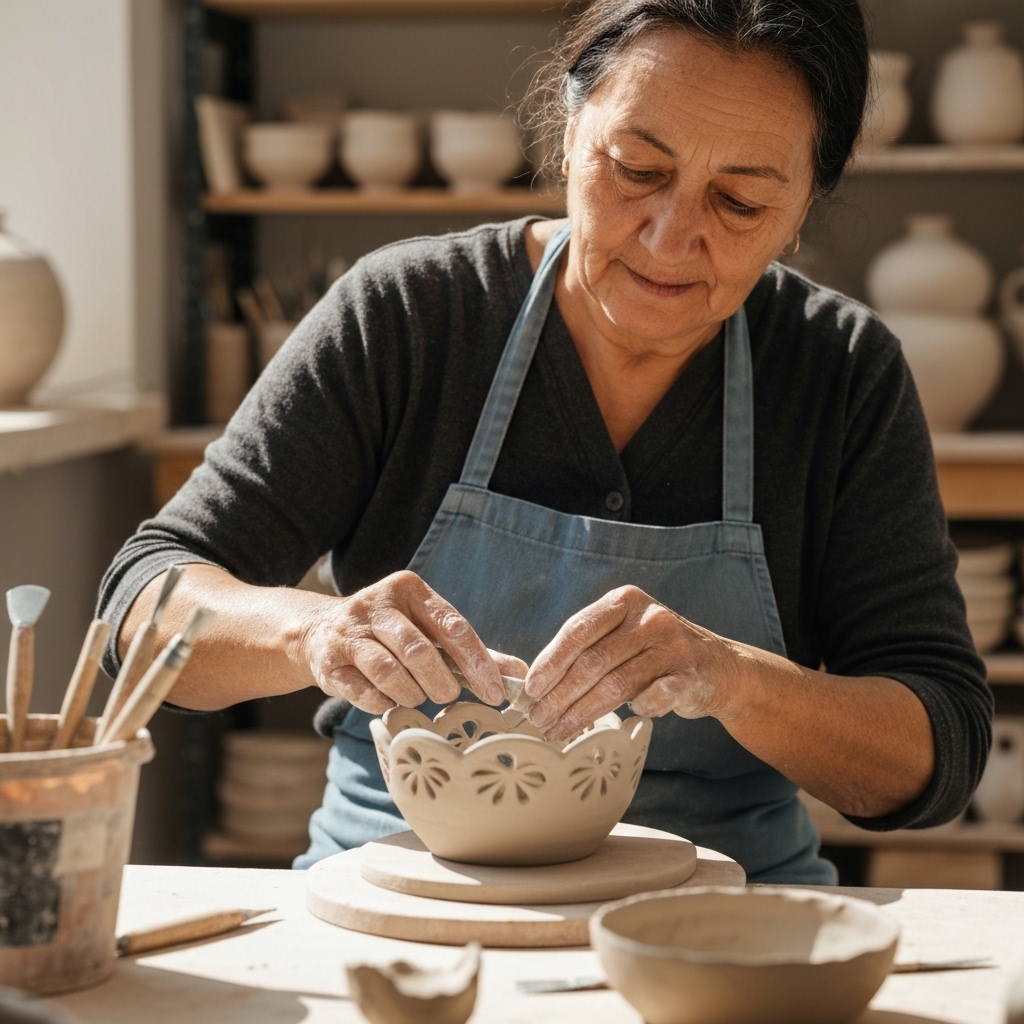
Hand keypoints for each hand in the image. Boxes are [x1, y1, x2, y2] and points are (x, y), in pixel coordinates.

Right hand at [303, 570, 519, 713]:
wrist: (320, 631)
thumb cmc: (390, 633)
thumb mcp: (428, 629)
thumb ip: (470, 650)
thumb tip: (518, 673)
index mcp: (410, 590)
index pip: (453, 627)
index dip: (478, 663)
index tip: (496, 693)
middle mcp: (377, 604)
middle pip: (419, 650)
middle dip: (441, 683)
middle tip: (448, 697)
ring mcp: (349, 631)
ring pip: (389, 671)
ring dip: (411, 694)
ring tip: (417, 698)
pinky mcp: (328, 659)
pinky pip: (362, 690)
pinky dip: (383, 703)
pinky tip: (389, 702)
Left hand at [523, 585, 734, 740]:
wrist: (720, 667)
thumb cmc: (655, 652)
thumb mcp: (624, 635)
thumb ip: (590, 647)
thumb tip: (538, 682)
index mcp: (626, 601)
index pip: (579, 630)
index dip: (551, 661)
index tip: (530, 689)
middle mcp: (650, 618)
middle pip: (594, 661)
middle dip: (560, 694)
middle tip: (537, 718)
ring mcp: (673, 646)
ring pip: (617, 684)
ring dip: (582, 712)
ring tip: (558, 730)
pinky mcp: (691, 676)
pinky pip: (653, 699)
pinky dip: (634, 711)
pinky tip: (619, 721)